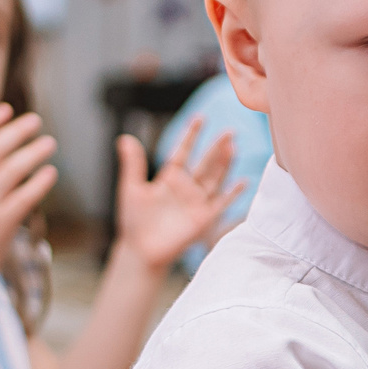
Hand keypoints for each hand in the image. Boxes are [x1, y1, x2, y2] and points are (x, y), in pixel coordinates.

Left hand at [113, 118, 242, 271]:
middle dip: (217, 148)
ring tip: (233, 147)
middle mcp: (186, 187)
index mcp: (169, 178)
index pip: (183, 151)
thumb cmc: (134, 221)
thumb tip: (124, 138)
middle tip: (230, 131)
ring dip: (225, 164)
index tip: (200, 118)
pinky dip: (232, 193)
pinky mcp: (204, 218)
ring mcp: (197, 202)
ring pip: (215, 178)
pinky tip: (243, 181)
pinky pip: (221, 203)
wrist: (141, 250)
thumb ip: (132, 164)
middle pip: (205, 163)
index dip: (192, 136)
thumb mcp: (131, 188)